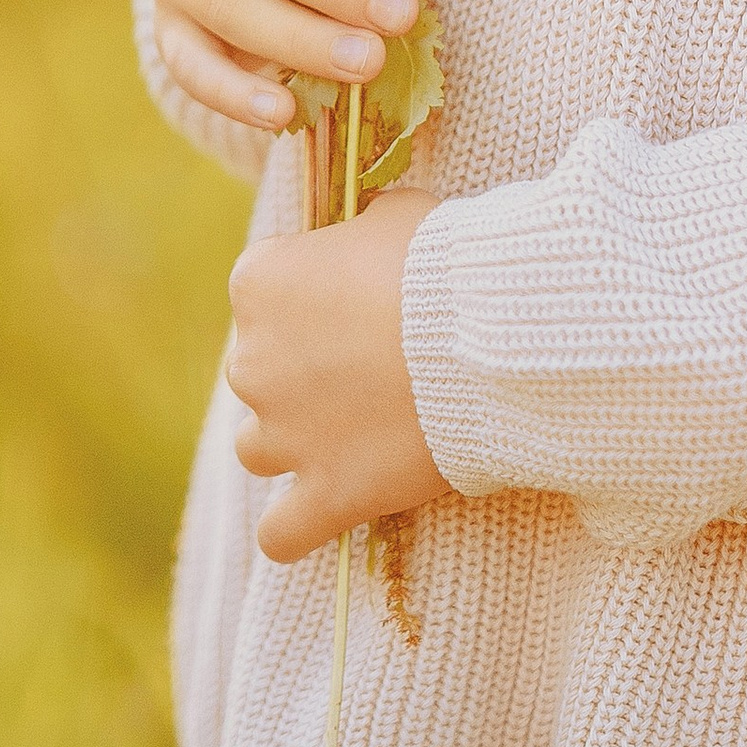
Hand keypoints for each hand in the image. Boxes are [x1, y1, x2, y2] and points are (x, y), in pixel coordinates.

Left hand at [229, 187, 456, 560]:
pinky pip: (282, 534)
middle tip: (376, 362)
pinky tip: (325, 513)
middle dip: (305, 369)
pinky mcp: (325, 494)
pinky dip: (297, 528)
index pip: (265, 289)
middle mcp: (252, 360)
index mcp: (259, 282)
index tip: (363, 297)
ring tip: (357, 431)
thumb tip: (363, 233)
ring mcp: (284, 434)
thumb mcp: (399, 213)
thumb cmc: (447, 261)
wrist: (493, 335)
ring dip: (296, 440)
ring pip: (259, 447)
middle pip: (261, 370)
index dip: (315, 294)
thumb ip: (362, 229)